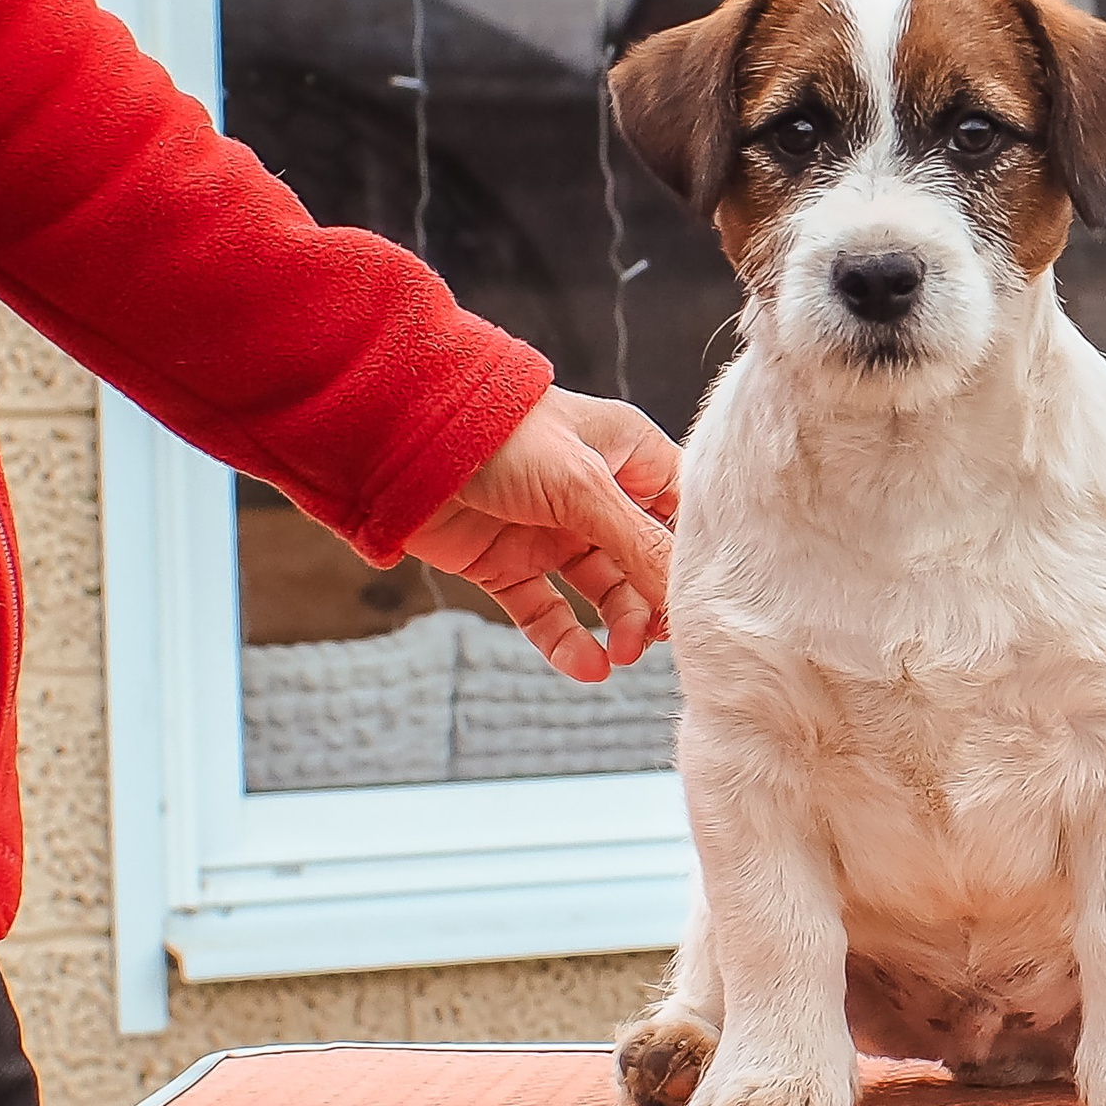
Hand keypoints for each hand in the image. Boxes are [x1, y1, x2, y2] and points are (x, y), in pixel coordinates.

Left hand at [403, 387, 679, 681]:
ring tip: (620, 655)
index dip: (696, 557)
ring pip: (603, 592)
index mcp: (628, 456)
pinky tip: (587, 667)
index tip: (707, 599)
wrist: (398, 441)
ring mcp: (551, 533)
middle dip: (655, 602)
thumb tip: (688, 597)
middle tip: (654, 639)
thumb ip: (639, 544)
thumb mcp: (584, 488)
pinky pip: (547, 612)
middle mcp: (596, 496)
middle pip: (646, 562)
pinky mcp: (508, 565)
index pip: (683, 513)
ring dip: (618, 625)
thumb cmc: (503, 437)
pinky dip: (567, 642)